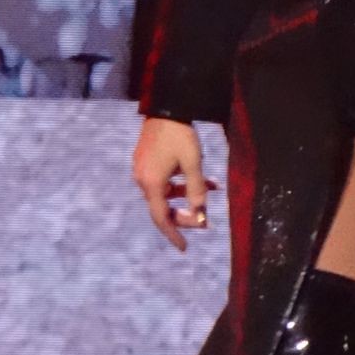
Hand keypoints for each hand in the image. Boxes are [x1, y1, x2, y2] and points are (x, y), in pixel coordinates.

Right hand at [132, 116, 219, 252]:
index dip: (174, 234)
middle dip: (184, 214)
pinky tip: (199, 176)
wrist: (165, 106)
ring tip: (211, 187)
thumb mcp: (193, 163)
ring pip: (165, 192)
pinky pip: (162, 180)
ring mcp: (142, 169)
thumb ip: (196, 190)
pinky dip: (179, 182)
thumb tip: (200, 214)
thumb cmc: (180, 135)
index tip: (184, 248)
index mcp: (152, 184)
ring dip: (186, 194)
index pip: (162, 218)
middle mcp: (142, 180)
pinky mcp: (145, 160)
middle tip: (204, 217)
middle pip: (163, 207)